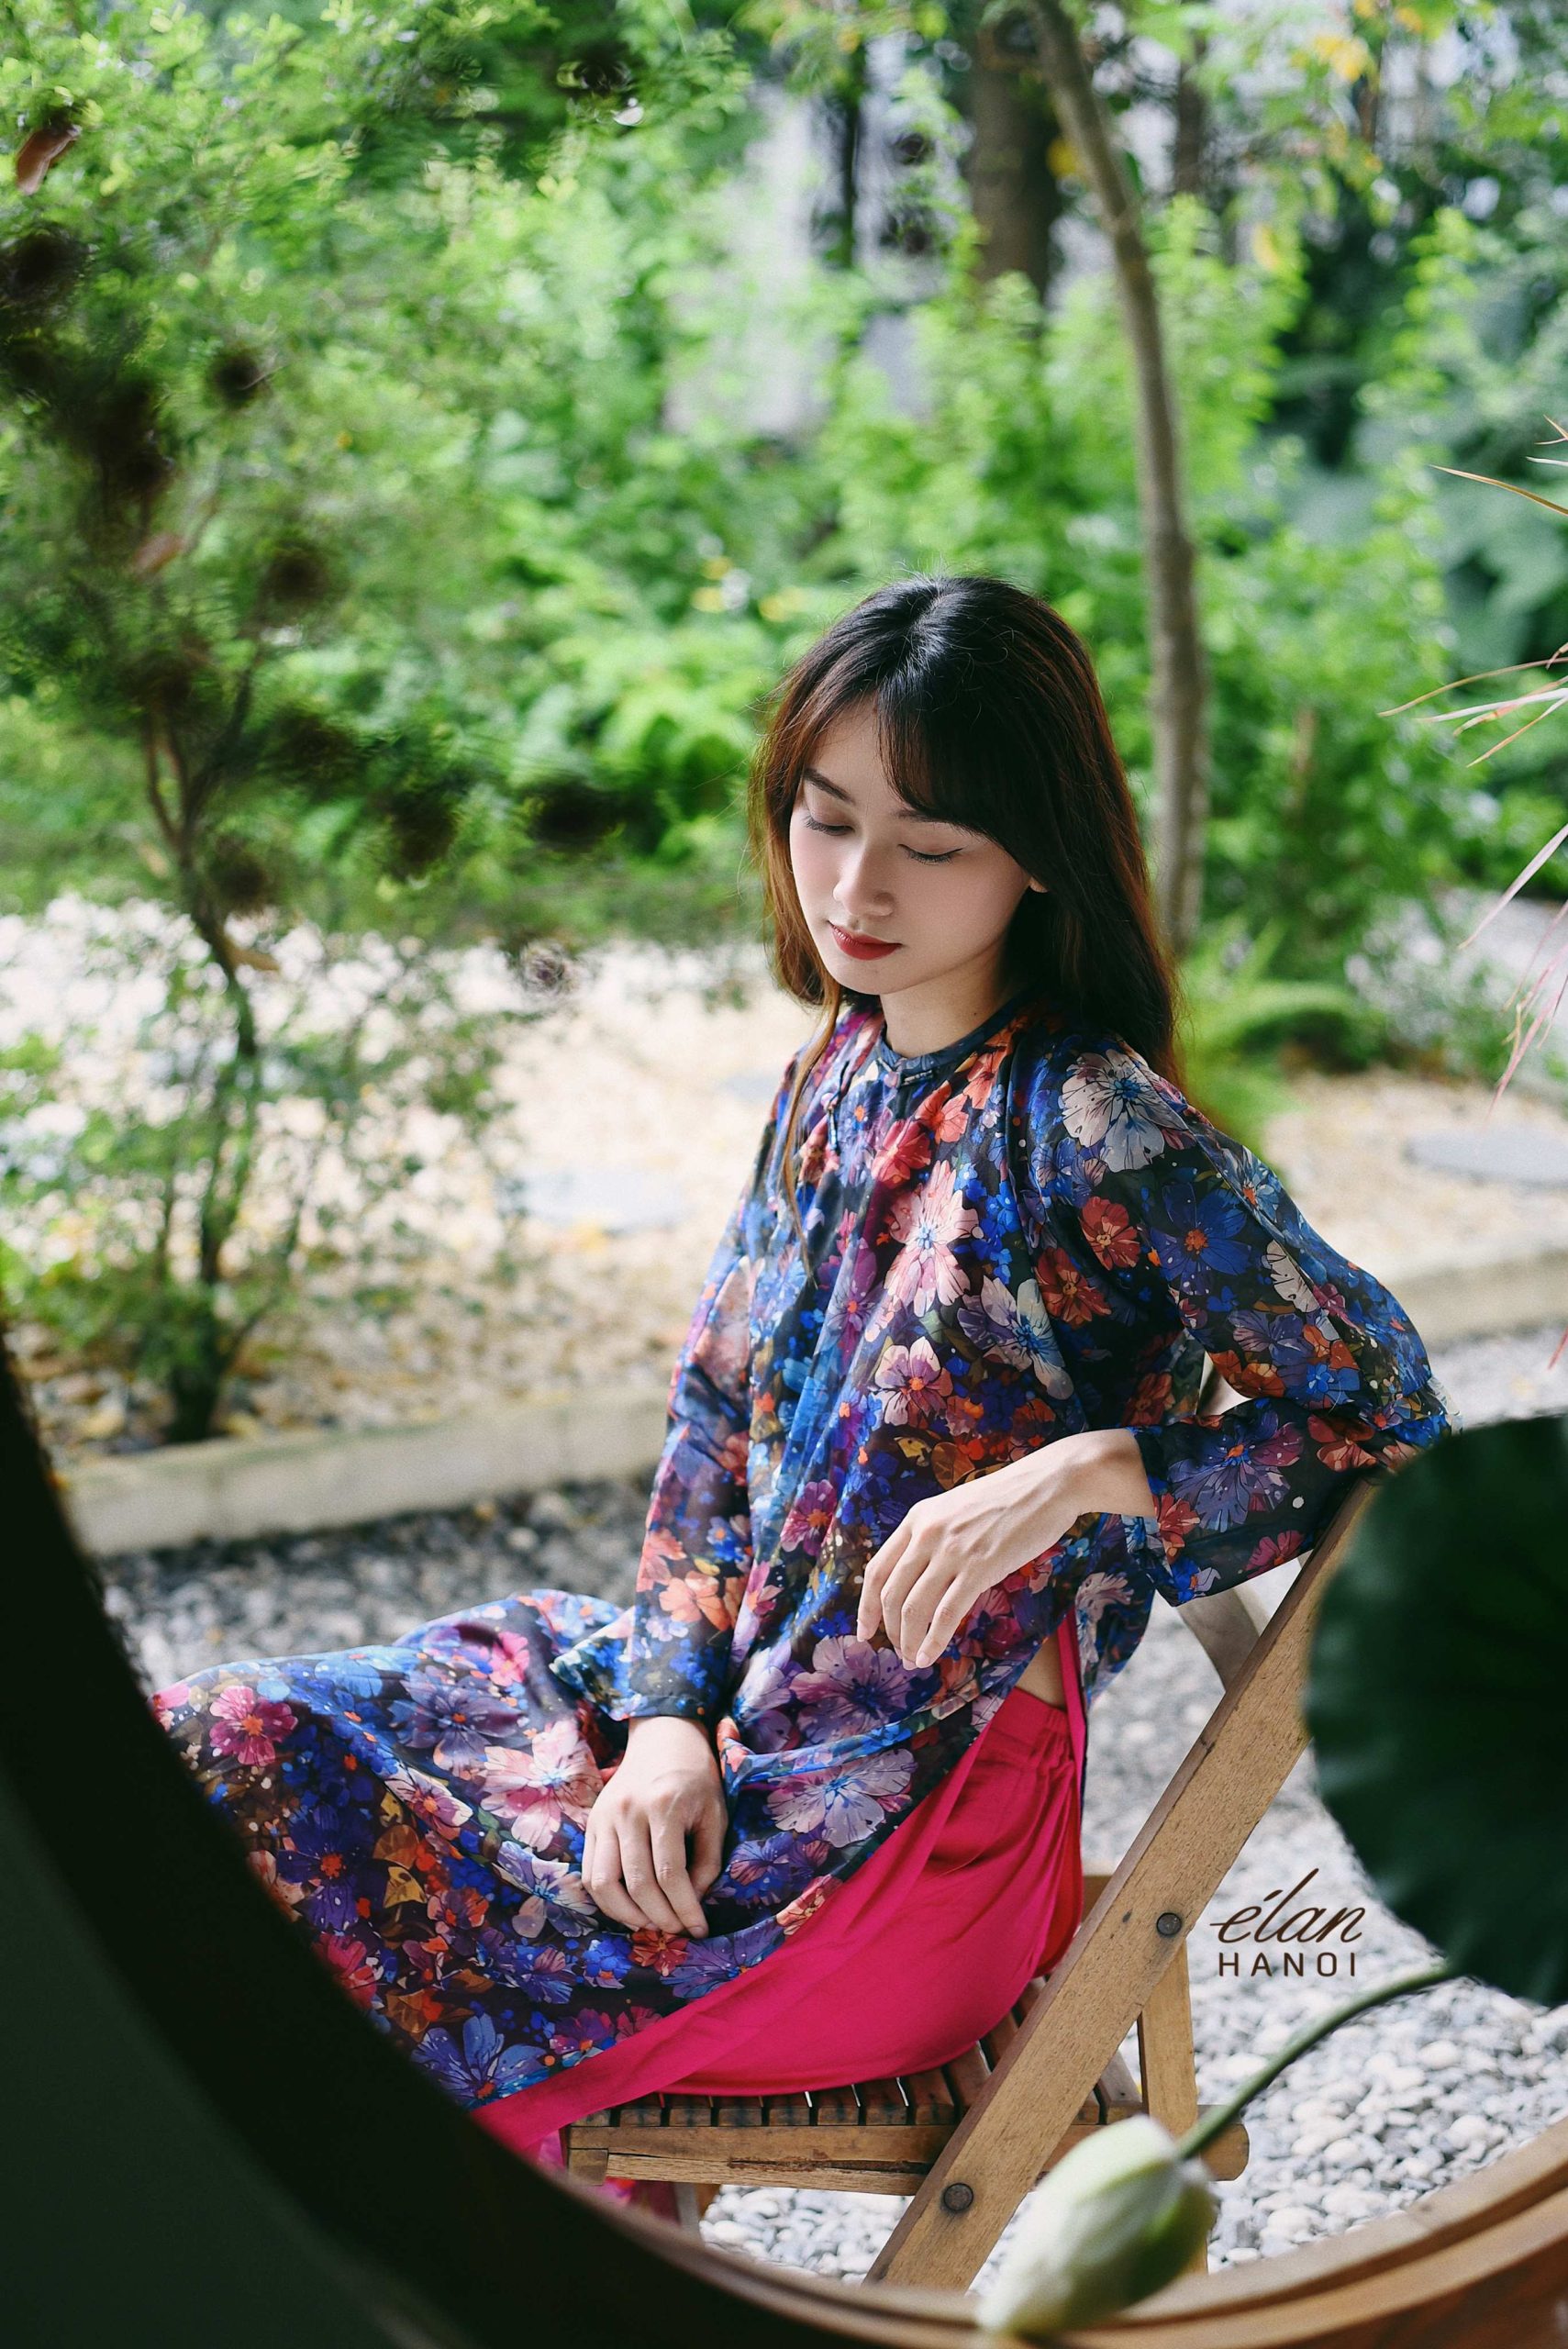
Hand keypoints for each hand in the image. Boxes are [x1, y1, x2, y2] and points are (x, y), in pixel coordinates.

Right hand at [581, 1714, 727, 1937]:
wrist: (663, 1739)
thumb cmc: (696, 1778)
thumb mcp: (715, 1813)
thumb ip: (707, 1860)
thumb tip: (691, 1902)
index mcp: (664, 1805)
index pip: (670, 1872)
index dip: (685, 1908)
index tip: (699, 1930)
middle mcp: (628, 1811)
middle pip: (637, 1883)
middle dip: (660, 1917)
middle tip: (678, 1931)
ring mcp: (604, 1817)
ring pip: (604, 1883)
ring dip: (627, 1915)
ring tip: (652, 1924)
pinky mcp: (591, 1824)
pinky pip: (590, 1872)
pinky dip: (606, 1899)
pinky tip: (629, 1908)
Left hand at [856, 1433, 1129, 1669]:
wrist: (1046, 1485)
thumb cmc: (1005, 1499)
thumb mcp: (954, 1510)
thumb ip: (932, 1538)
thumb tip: (919, 1577)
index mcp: (917, 1519)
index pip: (877, 1570)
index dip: (866, 1606)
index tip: (864, 1631)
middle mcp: (927, 1535)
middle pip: (891, 1594)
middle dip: (890, 1630)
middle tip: (898, 1651)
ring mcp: (952, 1551)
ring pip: (915, 1608)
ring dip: (909, 1640)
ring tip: (914, 1659)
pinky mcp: (980, 1568)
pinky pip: (947, 1613)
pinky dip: (934, 1640)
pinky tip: (931, 1655)